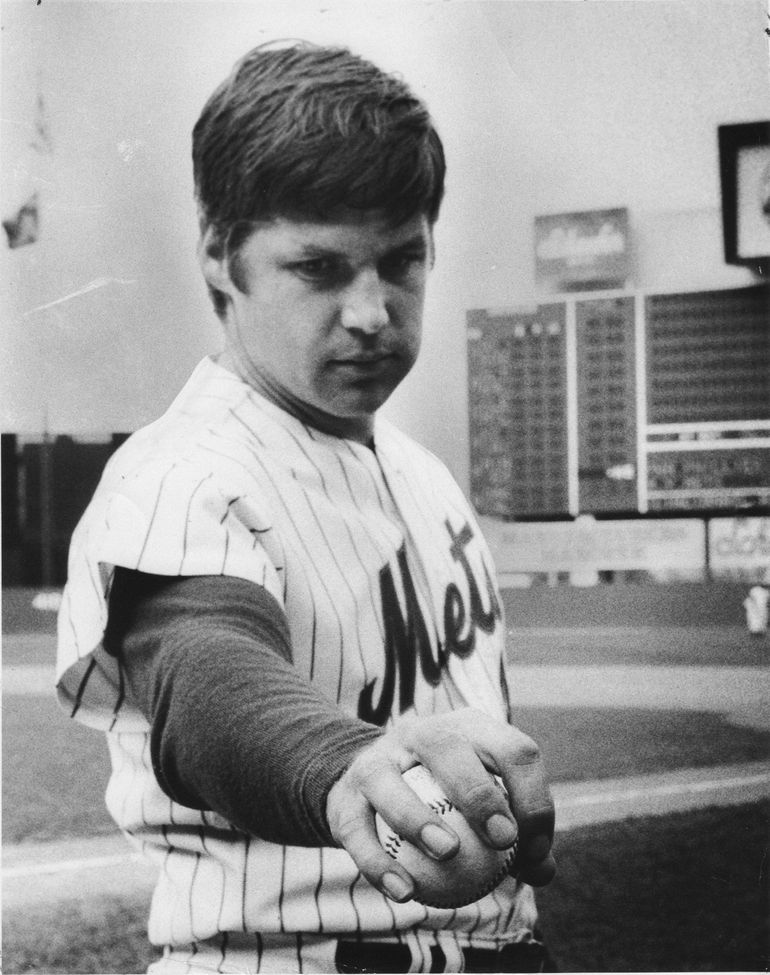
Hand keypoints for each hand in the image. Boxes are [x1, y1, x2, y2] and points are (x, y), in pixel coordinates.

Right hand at [326, 708, 555, 902]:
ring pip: (390, 780)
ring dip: (419, 818)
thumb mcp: (484, 805)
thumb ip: (514, 837)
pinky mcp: (345, 795)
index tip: (532, 848)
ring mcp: (376, 759)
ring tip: (448, 853)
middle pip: (447, 747)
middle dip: (479, 792)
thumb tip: (543, 870)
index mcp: (467, 729)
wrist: (371, 786)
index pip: (511, 749)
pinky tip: (404, 893)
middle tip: (502, 839)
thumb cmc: (446, 799)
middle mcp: (419, 733)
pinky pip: (358, 829)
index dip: (533, 796)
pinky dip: (378, 863)